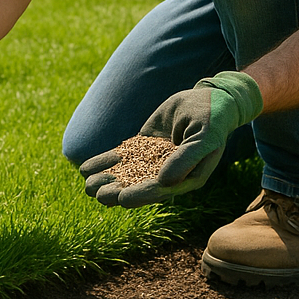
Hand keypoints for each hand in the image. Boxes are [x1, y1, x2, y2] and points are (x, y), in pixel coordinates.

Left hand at [79, 71, 263, 207]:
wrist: (210, 99)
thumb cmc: (212, 119)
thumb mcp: (204, 137)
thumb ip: (186, 159)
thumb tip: (164, 182)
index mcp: (185, 178)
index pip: (159, 190)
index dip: (139, 195)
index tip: (120, 199)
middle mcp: (167, 173)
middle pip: (138, 185)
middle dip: (117, 190)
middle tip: (96, 193)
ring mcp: (153, 160)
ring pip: (126, 173)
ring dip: (107, 179)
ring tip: (87, 184)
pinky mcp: (143, 146)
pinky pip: (121, 156)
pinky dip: (104, 161)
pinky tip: (86, 168)